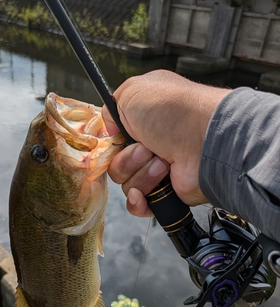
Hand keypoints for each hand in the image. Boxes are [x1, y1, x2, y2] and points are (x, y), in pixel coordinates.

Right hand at [102, 70, 230, 216]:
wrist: (205, 139)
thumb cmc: (172, 110)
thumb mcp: (132, 92)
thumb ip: (111, 109)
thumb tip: (110, 130)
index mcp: (141, 121)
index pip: (113, 139)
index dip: (111, 143)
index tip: (116, 139)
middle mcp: (150, 145)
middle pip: (115, 164)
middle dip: (126, 159)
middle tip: (147, 149)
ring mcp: (158, 170)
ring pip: (126, 184)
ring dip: (140, 174)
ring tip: (162, 164)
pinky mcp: (165, 193)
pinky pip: (138, 205)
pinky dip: (138, 201)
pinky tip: (144, 194)